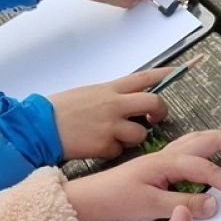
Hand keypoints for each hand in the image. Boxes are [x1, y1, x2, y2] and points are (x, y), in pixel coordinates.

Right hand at [51, 69, 172, 160]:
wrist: (37, 127)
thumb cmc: (59, 110)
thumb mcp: (88, 93)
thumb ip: (110, 96)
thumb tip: (128, 101)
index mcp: (110, 88)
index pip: (145, 77)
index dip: (166, 73)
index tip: (183, 69)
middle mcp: (115, 104)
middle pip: (154, 103)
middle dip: (161, 112)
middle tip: (156, 119)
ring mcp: (111, 125)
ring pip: (141, 133)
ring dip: (134, 138)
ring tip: (115, 137)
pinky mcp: (105, 145)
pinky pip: (120, 150)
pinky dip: (113, 151)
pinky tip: (98, 147)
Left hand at [62, 130, 220, 220]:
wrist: (89, 199)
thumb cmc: (117, 200)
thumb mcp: (151, 206)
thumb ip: (185, 204)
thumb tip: (215, 204)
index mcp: (168, 162)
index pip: (206, 168)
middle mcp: (169, 154)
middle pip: (208, 140)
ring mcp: (163, 156)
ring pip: (199, 140)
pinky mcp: (158, 163)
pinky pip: (190, 146)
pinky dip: (207, 144)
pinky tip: (210, 151)